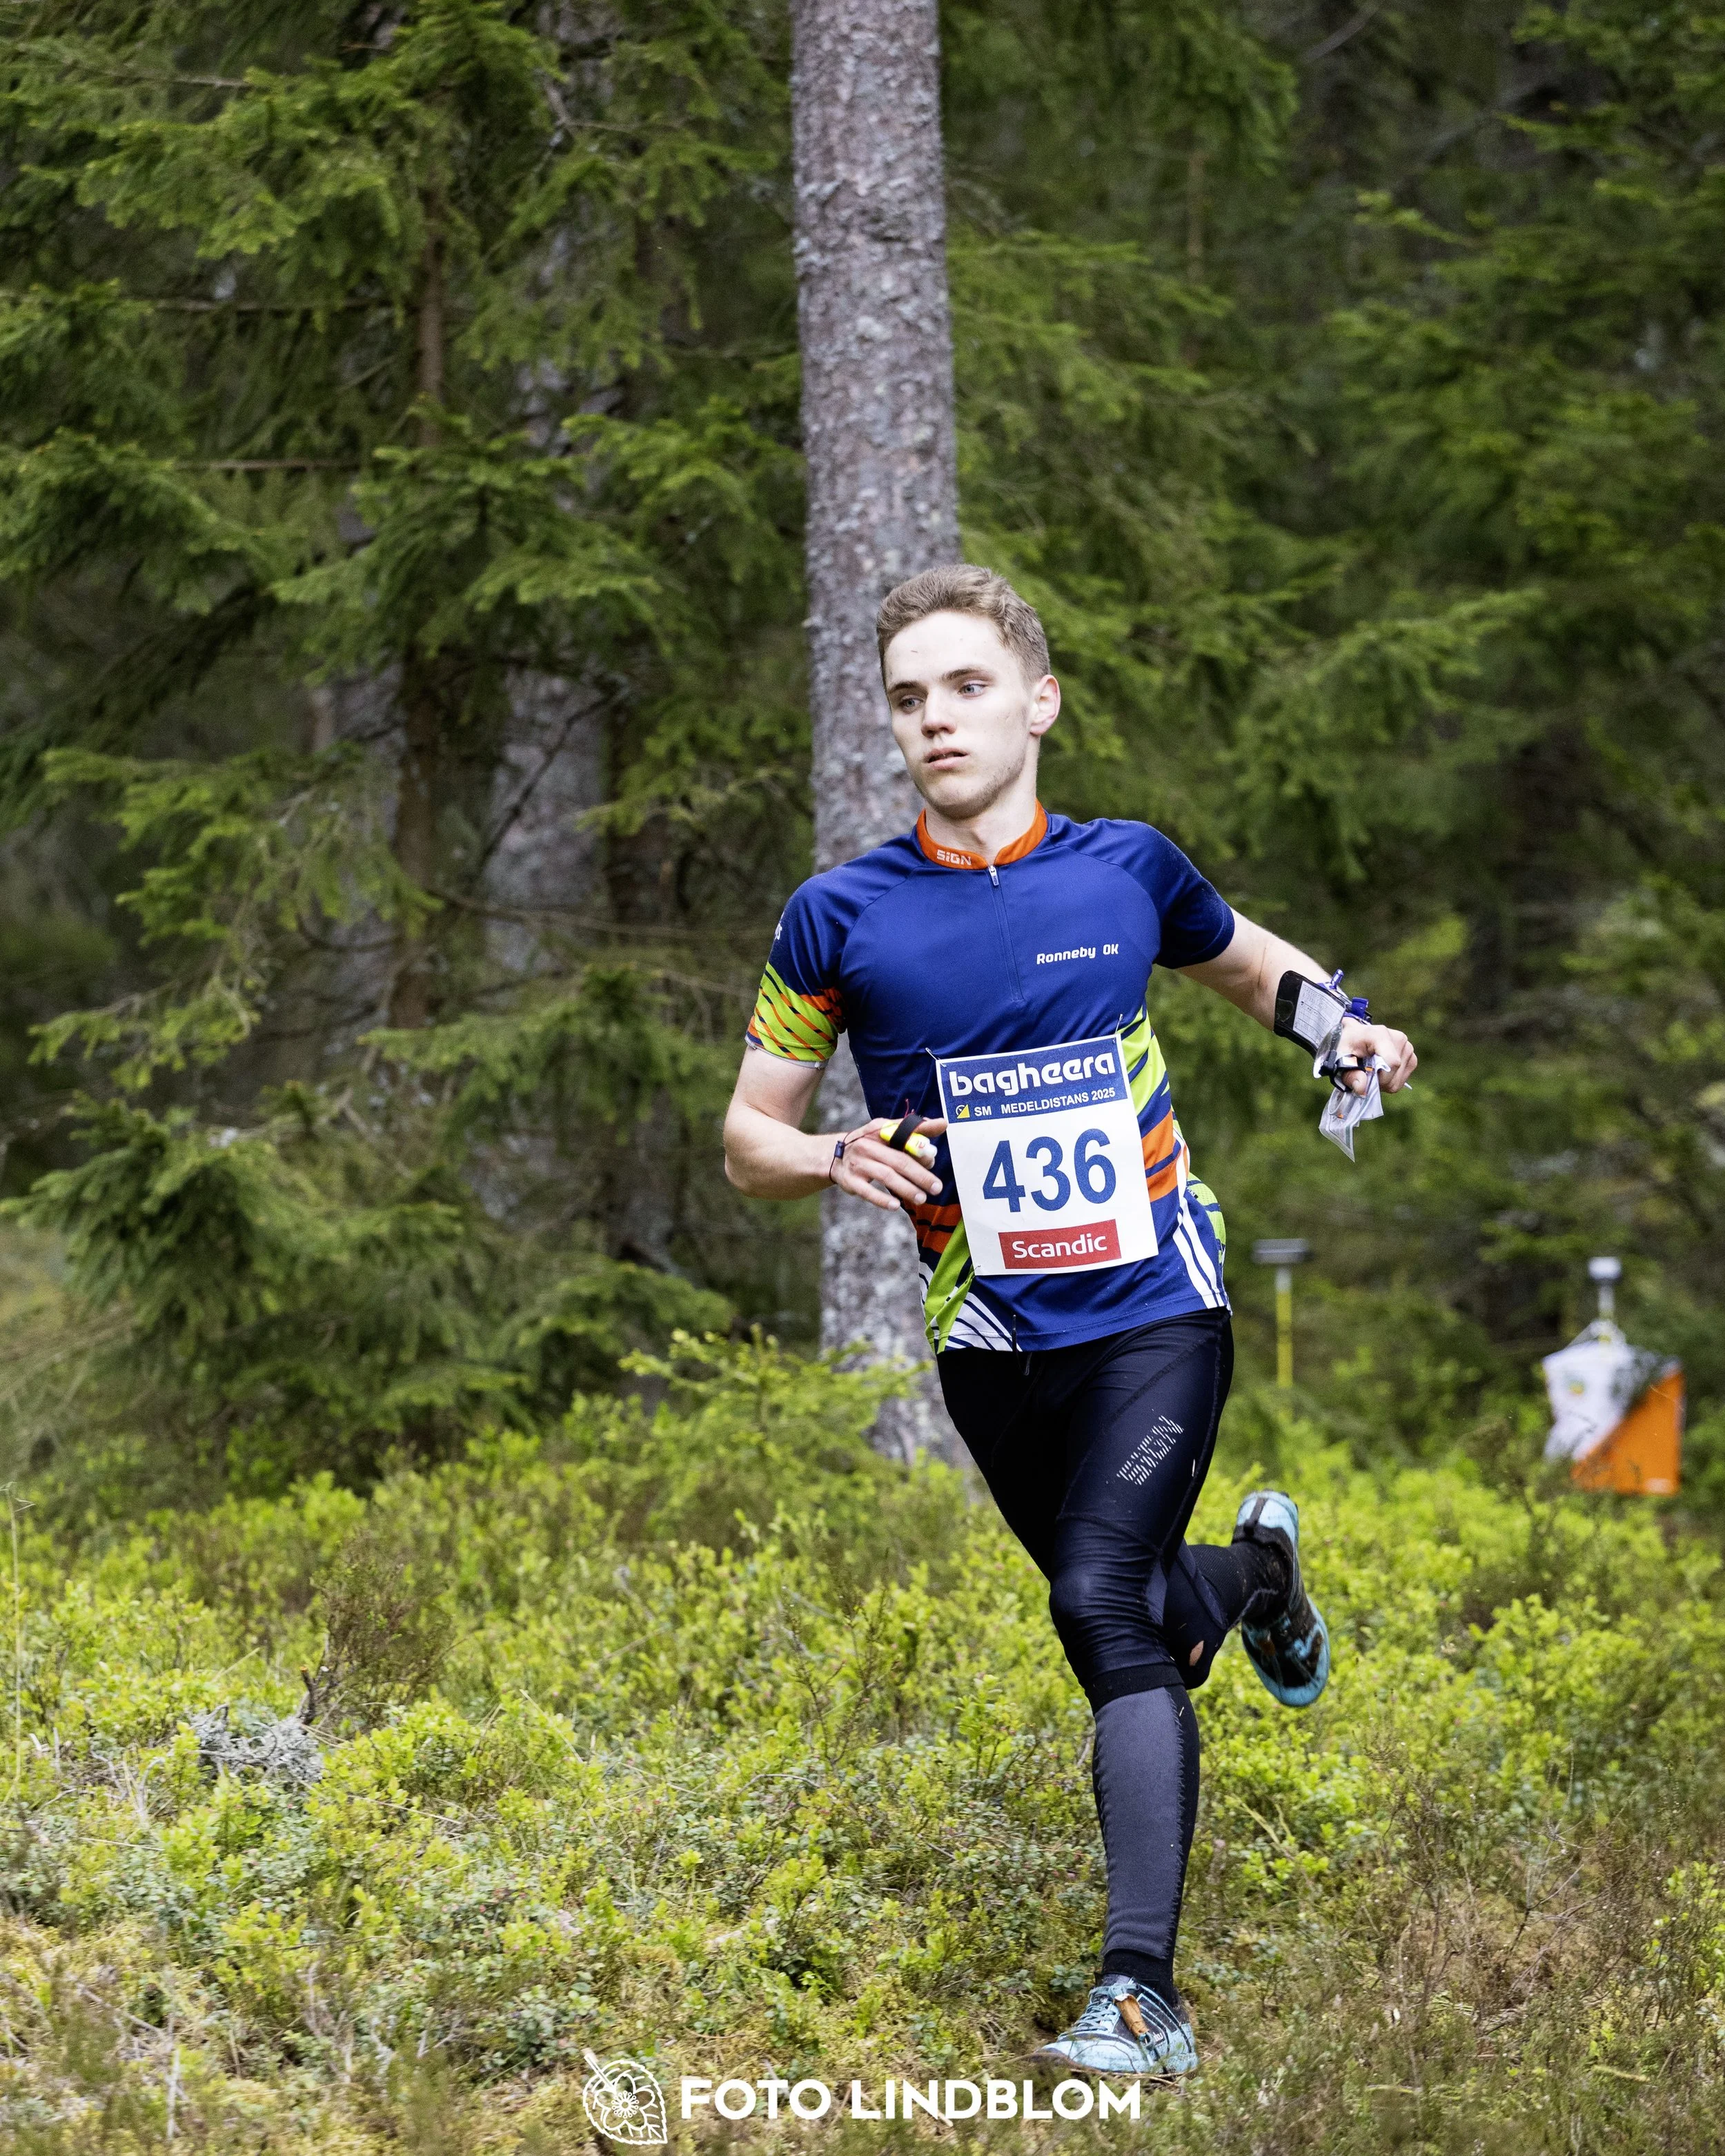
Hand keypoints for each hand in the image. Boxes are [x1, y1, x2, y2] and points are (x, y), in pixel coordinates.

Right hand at [827, 1117, 947, 1211]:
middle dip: (919, 1175)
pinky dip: (882, 1199)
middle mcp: (868, 1146)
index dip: (918, 1145)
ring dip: (906, 1188)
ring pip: (886, 1176)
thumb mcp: (886, 1131)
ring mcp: (858, 1164)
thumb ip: (914, 1130)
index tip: (933, 1157)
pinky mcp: (851, 1181)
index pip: (902, 1134)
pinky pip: (867, 1191)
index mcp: (879, 1130)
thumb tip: (942, 1124)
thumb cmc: (870, 1144)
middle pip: (898, 1160)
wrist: (834, 1155)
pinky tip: (895, 1205)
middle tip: (936, 1187)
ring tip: (921, 1198)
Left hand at [1336, 1018, 1415, 1094]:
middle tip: (1364, 1073)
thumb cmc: (1347, 1046)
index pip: (1391, 1062)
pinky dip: (1390, 1082)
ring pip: (1398, 1080)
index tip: (1365, 1076)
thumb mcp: (1341, 1060)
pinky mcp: (1411, 1057)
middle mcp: (1399, 1038)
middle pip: (1394, 1072)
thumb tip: (1362, 1089)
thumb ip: (1350, 1075)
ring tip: (1372, 1070)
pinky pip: (1403, 1080)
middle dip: (1378, 1080)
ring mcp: (1408, 1047)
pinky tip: (1381, 1072)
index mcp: (1380, 1034)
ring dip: (1384, 1082)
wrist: (1354, 1037)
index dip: (1379, 1077)